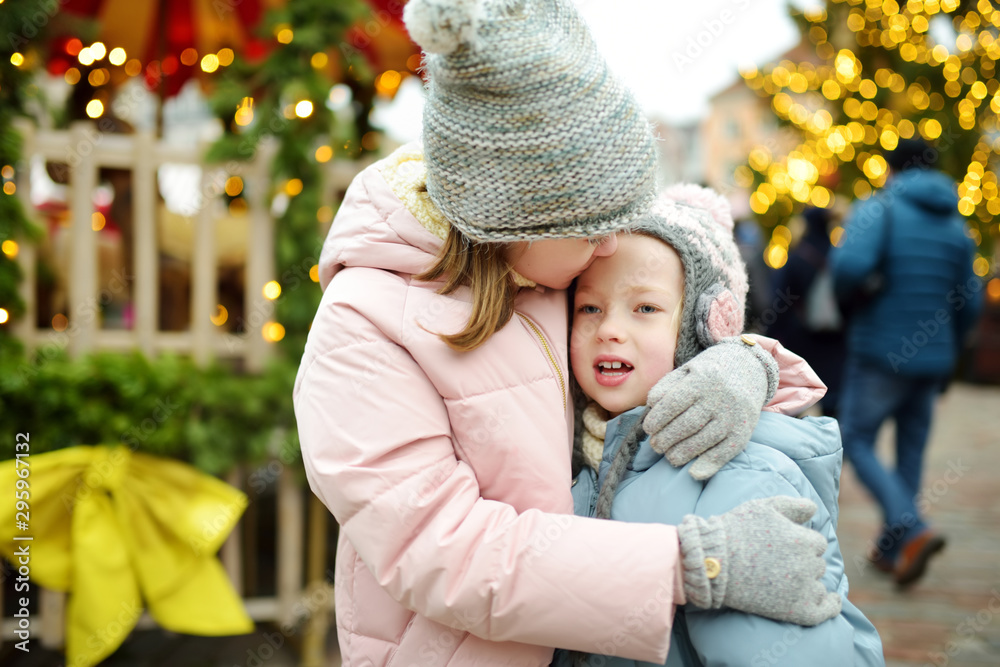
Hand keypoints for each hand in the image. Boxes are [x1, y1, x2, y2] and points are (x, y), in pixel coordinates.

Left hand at [643, 337, 777, 479]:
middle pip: (686, 425)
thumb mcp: (687, 370)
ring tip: (670, 456)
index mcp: (701, 380)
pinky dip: (709, 465)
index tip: (648, 428)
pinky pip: (725, 452)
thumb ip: (667, 386)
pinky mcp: (744, 431)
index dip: (657, 419)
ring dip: (682, 454)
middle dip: (666, 439)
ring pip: (703, 440)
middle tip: (656, 445)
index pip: (673, 404)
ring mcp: (733, 416)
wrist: (750, 368)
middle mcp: (719, 398)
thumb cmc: (709, 372)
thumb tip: (651, 405)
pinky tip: (693, 472)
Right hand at [677, 496, 841, 626]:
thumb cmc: (734, 531)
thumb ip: (793, 505)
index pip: (816, 542)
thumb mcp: (763, 507)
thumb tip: (814, 510)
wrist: (711, 561)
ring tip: (786, 580)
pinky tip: (831, 601)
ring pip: (818, 583)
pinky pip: (825, 610)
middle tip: (778, 562)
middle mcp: (807, 564)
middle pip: (817, 563)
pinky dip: (831, 605)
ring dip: (809, 580)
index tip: (783, 547)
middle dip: (803, 561)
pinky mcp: (796, 610)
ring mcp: (803, 589)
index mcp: (803, 539)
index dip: (801, 543)